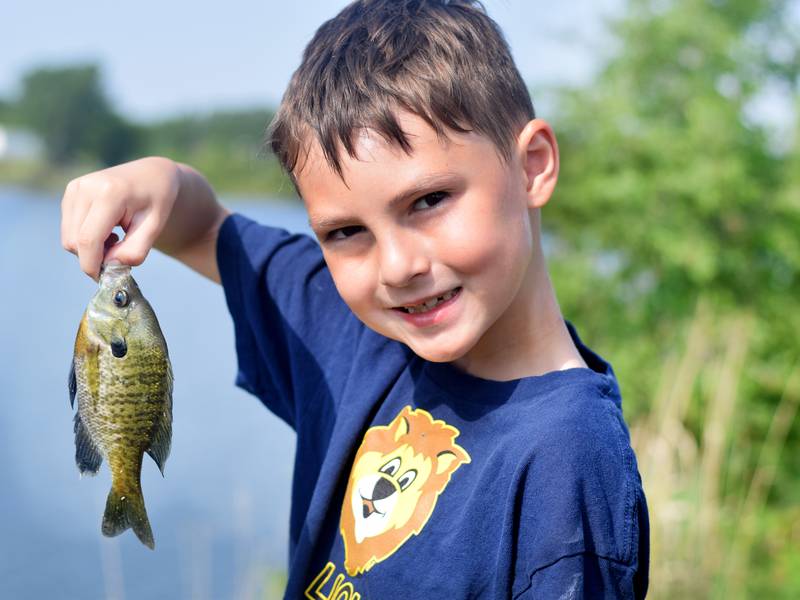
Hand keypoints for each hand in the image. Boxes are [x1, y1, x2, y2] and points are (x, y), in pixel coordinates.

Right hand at [61, 157, 180, 279]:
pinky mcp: (71, 191)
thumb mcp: (155, 228)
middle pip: (74, 241)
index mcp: (110, 194)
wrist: (152, 175)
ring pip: (68, 237)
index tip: (104, 279)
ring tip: (115, 239)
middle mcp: (86, 188)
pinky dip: (85, 238)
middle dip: (93, 258)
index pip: (88, 240)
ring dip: (89, 249)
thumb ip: (134, 251)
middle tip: (119, 255)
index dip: (92, 265)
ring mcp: (75, 188)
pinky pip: (69, 228)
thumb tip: (110, 266)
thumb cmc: (157, 202)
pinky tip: (106, 230)